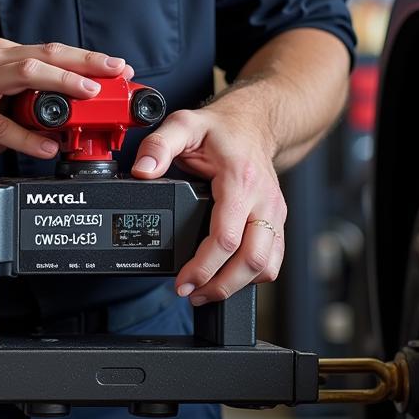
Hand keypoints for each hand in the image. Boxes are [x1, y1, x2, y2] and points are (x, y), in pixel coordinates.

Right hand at [0, 38, 134, 165]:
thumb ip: (26, 112)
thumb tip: (64, 126)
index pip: (51, 51)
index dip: (86, 58)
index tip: (117, 67)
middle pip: (45, 54)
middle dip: (85, 62)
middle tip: (115, 71)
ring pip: (24, 74)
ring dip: (61, 83)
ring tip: (88, 95)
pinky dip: (26, 137)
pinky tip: (45, 147)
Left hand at [129, 93, 285, 304]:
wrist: (255, 124)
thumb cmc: (220, 129)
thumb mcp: (183, 125)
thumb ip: (158, 146)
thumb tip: (142, 171)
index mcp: (239, 180)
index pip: (226, 237)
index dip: (204, 266)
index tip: (183, 281)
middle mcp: (263, 200)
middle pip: (251, 260)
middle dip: (220, 286)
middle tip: (192, 293)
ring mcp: (274, 213)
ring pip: (266, 266)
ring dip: (237, 286)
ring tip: (206, 292)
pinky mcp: (277, 222)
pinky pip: (273, 260)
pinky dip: (253, 276)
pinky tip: (228, 278)